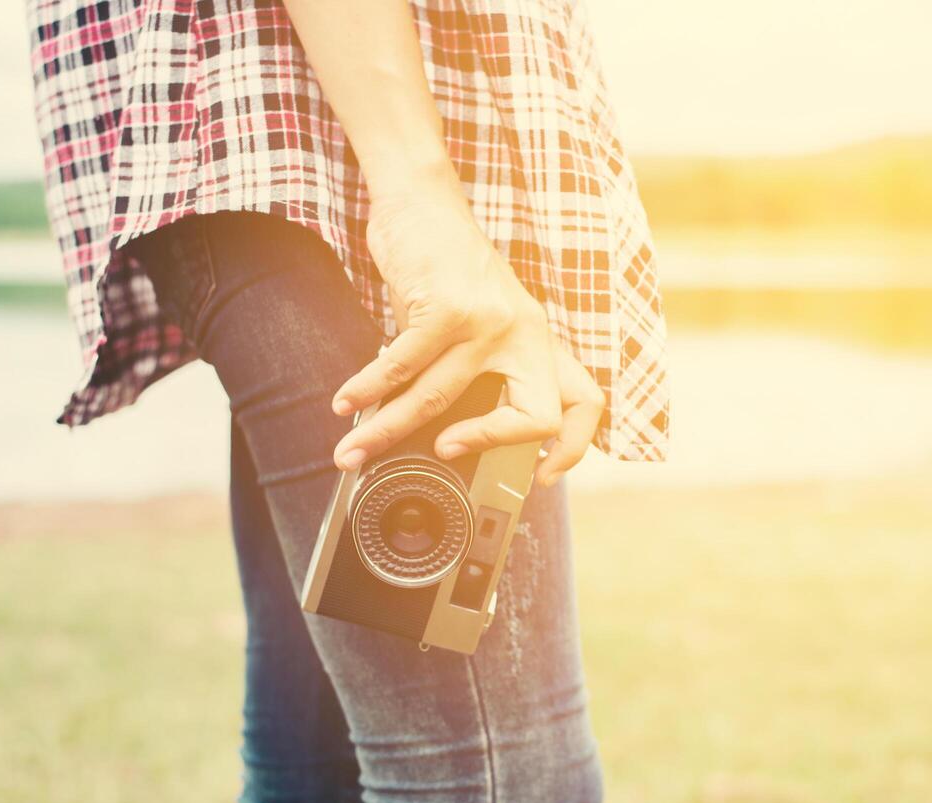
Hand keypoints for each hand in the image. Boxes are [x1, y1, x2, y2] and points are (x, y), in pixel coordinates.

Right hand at [331, 187, 604, 486]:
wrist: (423, 200)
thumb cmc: (446, 265)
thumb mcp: (482, 318)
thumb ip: (480, 367)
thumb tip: (446, 430)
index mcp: (538, 340)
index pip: (584, 403)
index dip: (572, 447)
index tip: (543, 473)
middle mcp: (525, 333)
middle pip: (535, 416)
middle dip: (488, 445)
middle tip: (443, 454)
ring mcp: (488, 322)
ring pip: (438, 399)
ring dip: (387, 430)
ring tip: (355, 450)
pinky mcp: (446, 309)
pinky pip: (401, 368)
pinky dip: (367, 390)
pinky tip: (347, 402)